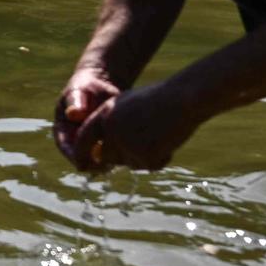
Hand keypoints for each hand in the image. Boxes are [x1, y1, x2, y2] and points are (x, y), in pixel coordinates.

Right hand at [53, 70, 118, 170]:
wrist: (103, 85)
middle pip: (80, 157)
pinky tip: (126, 155)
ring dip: (105, 164)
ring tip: (117, 163)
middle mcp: (74, 139)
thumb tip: (72, 114)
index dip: (73, 155)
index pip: (65, 146)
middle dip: (92, 165)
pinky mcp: (104, 143)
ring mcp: (89, 142)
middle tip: (104, 167)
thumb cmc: (88, 86)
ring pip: (95, 160)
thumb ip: (76, 102)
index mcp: (63, 129)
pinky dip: (116, 157)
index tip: (83, 162)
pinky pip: (109, 155)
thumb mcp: (80, 91)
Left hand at [73, 80, 199, 171]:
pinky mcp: (145, 154)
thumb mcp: (128, 106)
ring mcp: (127, 142)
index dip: (81, 154)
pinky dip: (160, 159)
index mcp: (105, 114)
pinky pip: (150, 166)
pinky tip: (168, 141)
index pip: (84, 138)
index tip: (81, 167)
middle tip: (144, 141)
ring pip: (130, 163)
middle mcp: (112, 129)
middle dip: (123, 156)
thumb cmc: (159, 100)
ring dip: (144, 156)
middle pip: (107, 156)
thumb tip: (100, 151)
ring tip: (159, 134)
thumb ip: (111, 125)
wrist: (184, 98)